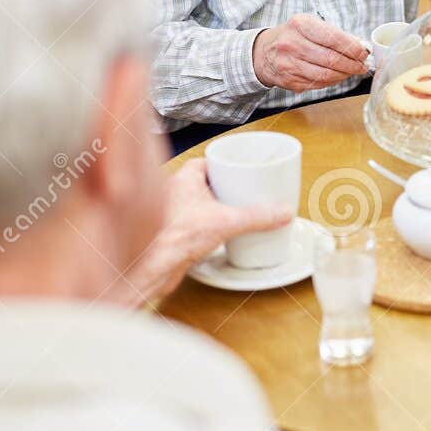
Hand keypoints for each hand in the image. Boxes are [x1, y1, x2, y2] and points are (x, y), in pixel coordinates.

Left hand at [121, 159, 291, 306]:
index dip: (222, 165)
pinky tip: (215, 236)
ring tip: (232, 214)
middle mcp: (174, 193)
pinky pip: (191, 225)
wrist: (149, 267)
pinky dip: (204, 228)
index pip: (205, 163)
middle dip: (220, 188)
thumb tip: (281, 212)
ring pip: (195, 205)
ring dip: (211, 209)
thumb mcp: (226, 222)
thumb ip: (257, 216)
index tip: (238, 169)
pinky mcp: (171, 235)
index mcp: (184, 179)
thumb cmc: (171, 236)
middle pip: (202, 184)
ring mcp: (171, 215)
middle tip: (240, 193)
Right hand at [251, 14, 369, 91]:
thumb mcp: (309, 25)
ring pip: (325, 75)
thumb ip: (333, 34)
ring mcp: (289, 64)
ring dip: (344, 75)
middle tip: (362, 65)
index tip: (363, 52)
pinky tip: (337, 76)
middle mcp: (292, 44)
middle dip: (352, 64)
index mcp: (300, 25)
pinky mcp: (289, 81)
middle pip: (331, 59)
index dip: (352, 48)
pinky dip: (331, 81)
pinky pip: (317, 84)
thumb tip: (359, 46)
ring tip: (352, 71)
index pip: (333, 38)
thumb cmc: (291, 36)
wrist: (263, 52)